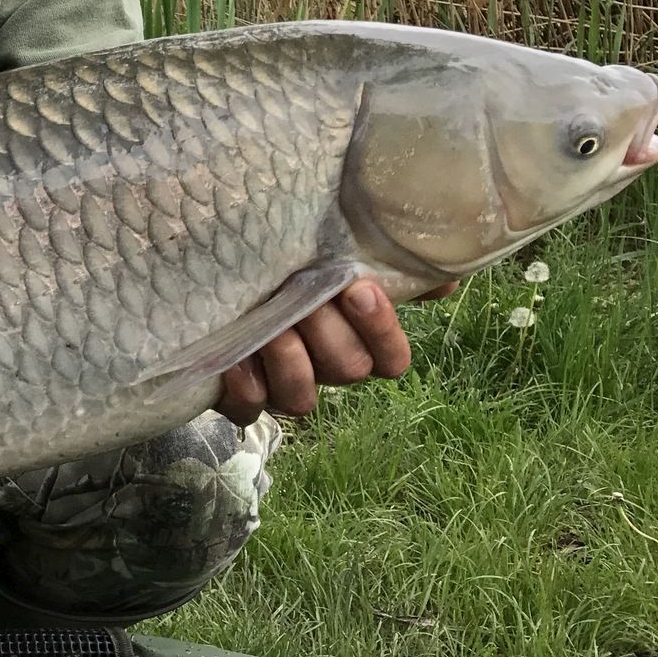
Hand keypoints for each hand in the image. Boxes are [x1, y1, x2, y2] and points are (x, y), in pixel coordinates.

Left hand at [214, 277, 457, 426]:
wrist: (214, 264)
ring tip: (273, 330)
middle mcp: (322, 365)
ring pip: (302, 399)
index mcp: (354, 337)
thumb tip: (444, 276)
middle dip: (329, 335)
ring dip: (292, 364)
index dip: (382, 332)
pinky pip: (248, 410)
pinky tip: (237, 363)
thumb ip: (389, 256)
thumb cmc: (287, 257)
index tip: (360, 289)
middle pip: (346, 369)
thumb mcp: (334, 245)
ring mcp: (280, 384)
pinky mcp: (237, 393)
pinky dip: (246, 391)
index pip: (391, 358)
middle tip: (307, 300)